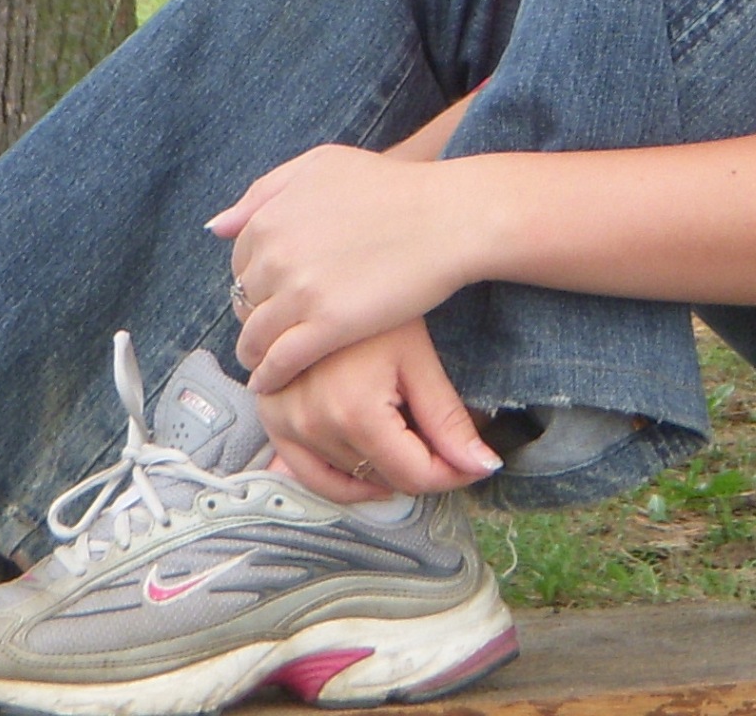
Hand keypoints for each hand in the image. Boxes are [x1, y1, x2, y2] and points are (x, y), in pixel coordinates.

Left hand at [211, 145, 478, 390]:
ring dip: (255, 352)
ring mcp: (300, 292)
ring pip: (255, 337)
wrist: (447, 217)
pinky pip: (280, 362)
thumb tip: (218, 226)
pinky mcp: (327, 327)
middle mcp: (276, 254)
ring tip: (267, 362)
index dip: (255, 281)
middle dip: (255, 315)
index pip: (240, 262)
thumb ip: (267, 190)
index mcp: (271, 216)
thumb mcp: (322, 165)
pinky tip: (274, 383)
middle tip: (274, 329)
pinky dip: (270, 377)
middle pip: (244, 301)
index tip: (270, 295)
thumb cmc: (392, 187)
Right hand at [254, 319, 503, 501]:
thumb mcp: (419, 361)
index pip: (414, 476)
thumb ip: (448, 421)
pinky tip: (368, 461)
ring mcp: (285, 424)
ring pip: (348, 481)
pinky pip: (306, 474)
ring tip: (408, 441)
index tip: (473, 463)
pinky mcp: (271, 419)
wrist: (331, 272)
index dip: (452, 474)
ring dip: (382, 472)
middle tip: (444, 442)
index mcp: (355, 412)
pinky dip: (339, 479)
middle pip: (383, 480)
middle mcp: (314, 424)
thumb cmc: (381, 309)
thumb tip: (484, 467)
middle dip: (420, 468)